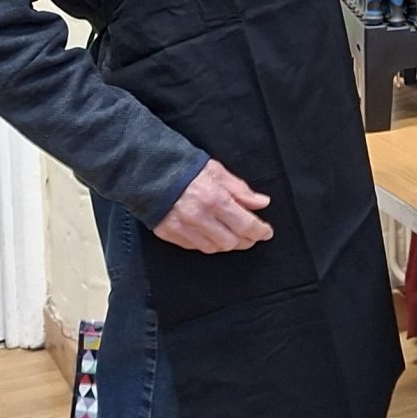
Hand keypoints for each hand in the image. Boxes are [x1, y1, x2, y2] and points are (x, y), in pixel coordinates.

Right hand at [153, 158, 272, 252]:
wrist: (149, 171)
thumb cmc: (185, 169)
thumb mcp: (218, 172)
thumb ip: (241, 190)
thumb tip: (261, 203)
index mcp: (214, 199)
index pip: (245, 225)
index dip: (260, 231)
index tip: (266, 232)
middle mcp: (199, 217)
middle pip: (231, 242)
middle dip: (246, 240)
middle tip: (251, 235)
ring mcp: (183, 228)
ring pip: (214, 248)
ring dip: (227, 244)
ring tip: (233, 235)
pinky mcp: (170, 234)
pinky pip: (195, 247)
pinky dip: (208, 244)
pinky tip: (213, 235)